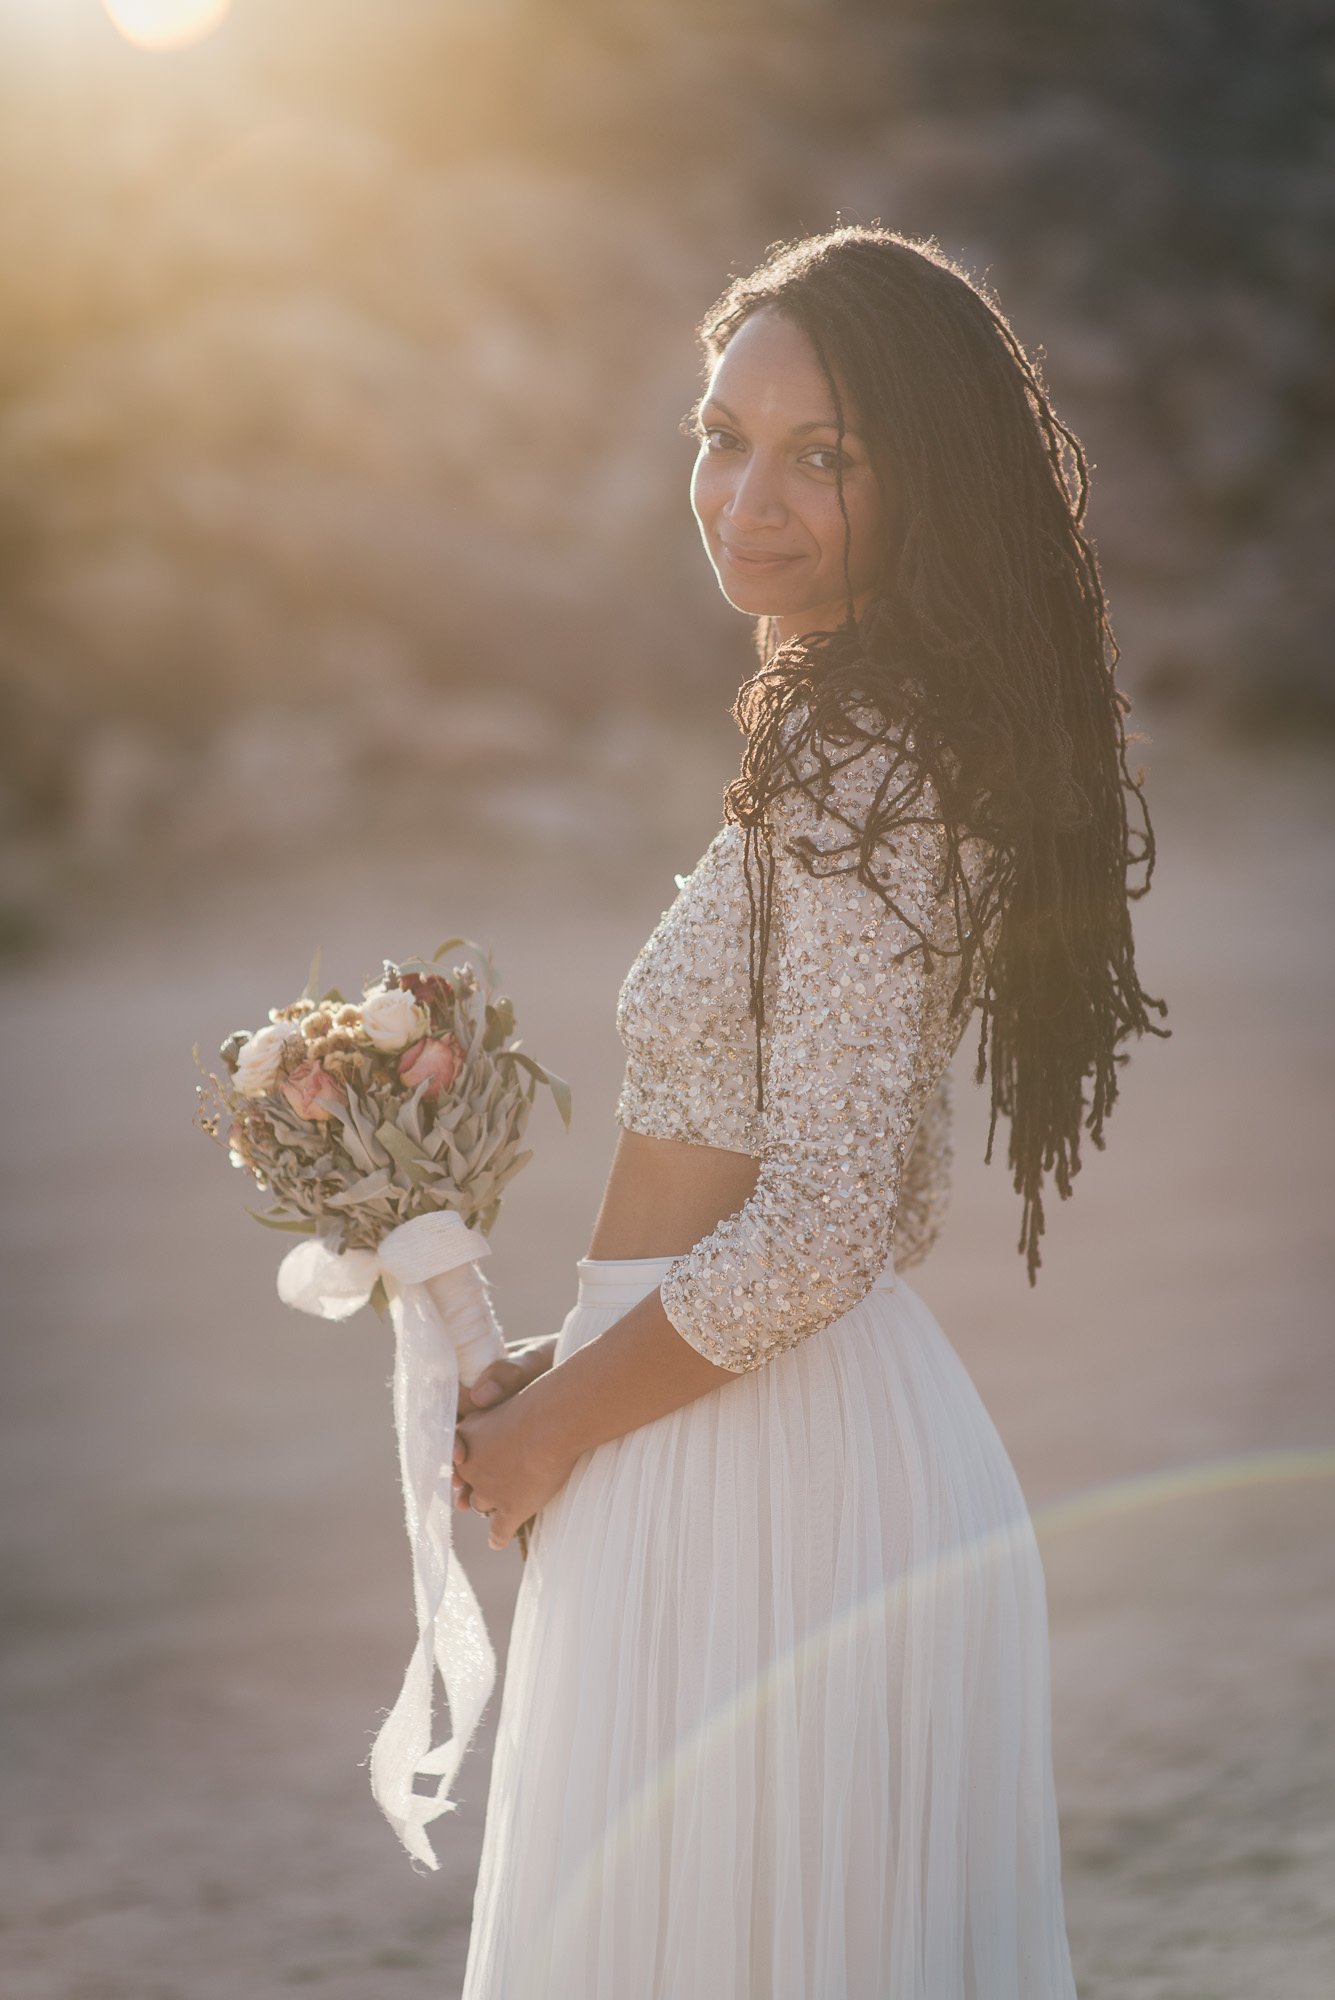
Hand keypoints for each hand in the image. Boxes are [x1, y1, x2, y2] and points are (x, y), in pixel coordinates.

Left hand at [452, 1371, 572, 1551]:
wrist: (555, 1420)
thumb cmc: (537, 1395)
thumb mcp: (511, 1379)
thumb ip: (496, 1384)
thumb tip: (479, 1395)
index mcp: (466, 1435)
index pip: (457, 1453)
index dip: (466, 1458)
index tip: (467, 1462)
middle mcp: (470, 1466)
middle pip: (466, 1481)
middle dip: (474, 1484)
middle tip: (481, 1486)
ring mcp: (488, 1491)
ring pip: (480, 1505)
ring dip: (488, 1506)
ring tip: (496, 1509)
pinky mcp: (511, 1510)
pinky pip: (498, 1531)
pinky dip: (497, 1537)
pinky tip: (497, 1541)